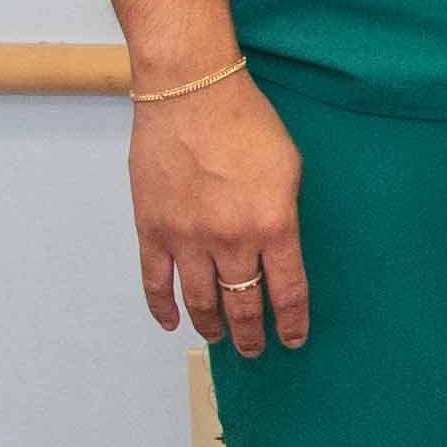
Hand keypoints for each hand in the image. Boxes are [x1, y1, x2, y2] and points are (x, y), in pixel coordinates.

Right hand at [132, 70, 305, 354]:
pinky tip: (173, 322)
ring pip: (200, 300)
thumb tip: (280, 248)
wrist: (191, 96)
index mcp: (273, 224)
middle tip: (257, 349)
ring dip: (211, 326)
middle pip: (242, 303)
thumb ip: (285, 213)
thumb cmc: (248, 123)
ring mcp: (186, 239)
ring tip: (220, 340)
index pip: (287, 290)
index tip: (294, 339)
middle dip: (252, 333)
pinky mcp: (152, 230)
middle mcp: (230, 240)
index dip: (292, 321)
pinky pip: (155, 282)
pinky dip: (162, 308)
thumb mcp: (290, 168)